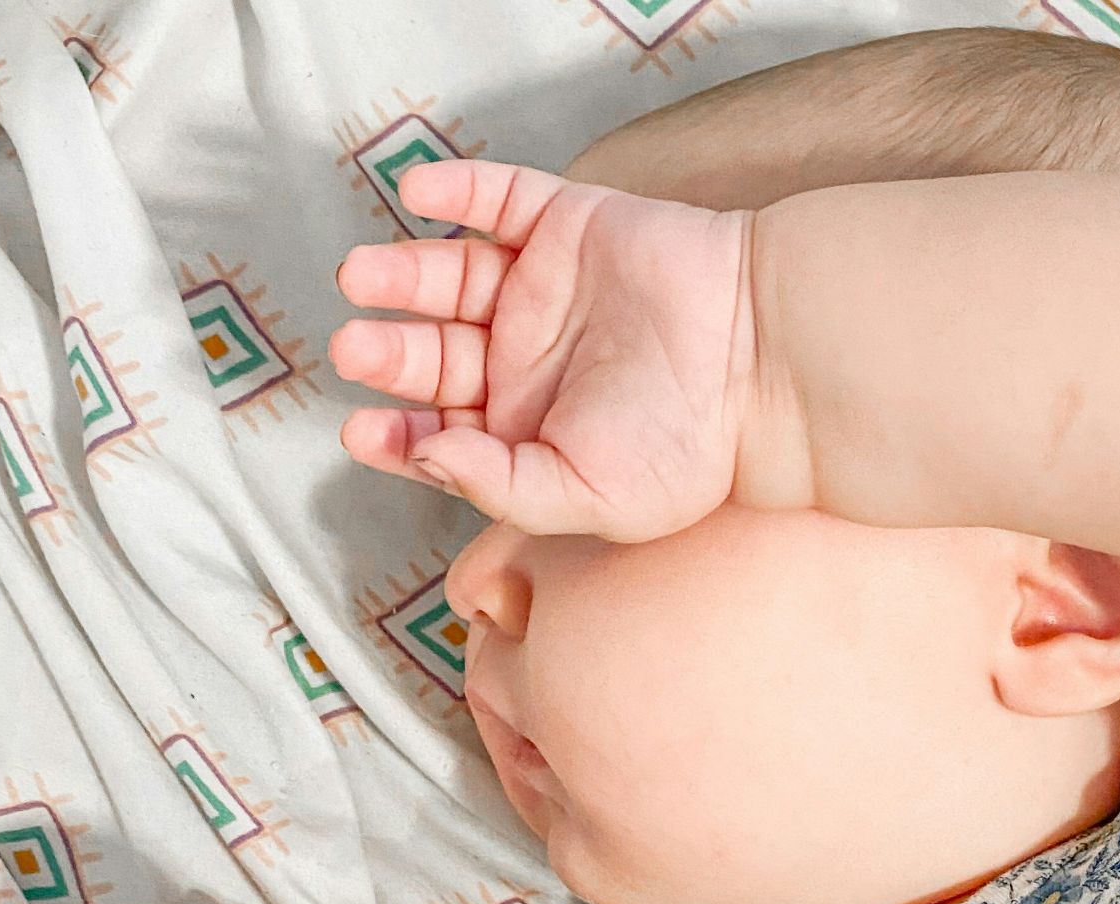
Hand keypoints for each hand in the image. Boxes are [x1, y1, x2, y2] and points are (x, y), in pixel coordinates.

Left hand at [331, 161, 768, 541]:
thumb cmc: (690, 447)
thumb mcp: (589, 498)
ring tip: (362, 275)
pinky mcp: (568, 226)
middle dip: (388, 351)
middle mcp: (524, 360)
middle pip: (432, 351)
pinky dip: (456, 189)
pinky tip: (417, 194)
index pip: (436, 429)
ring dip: (401, 273)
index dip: (393, 433)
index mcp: (525, 429)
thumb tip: (426, 458)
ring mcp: (542, 289)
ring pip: (450, 275)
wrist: (763, 359)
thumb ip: (501, 488)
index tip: (363, 431)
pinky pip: (498, 199)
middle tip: (355, 347)